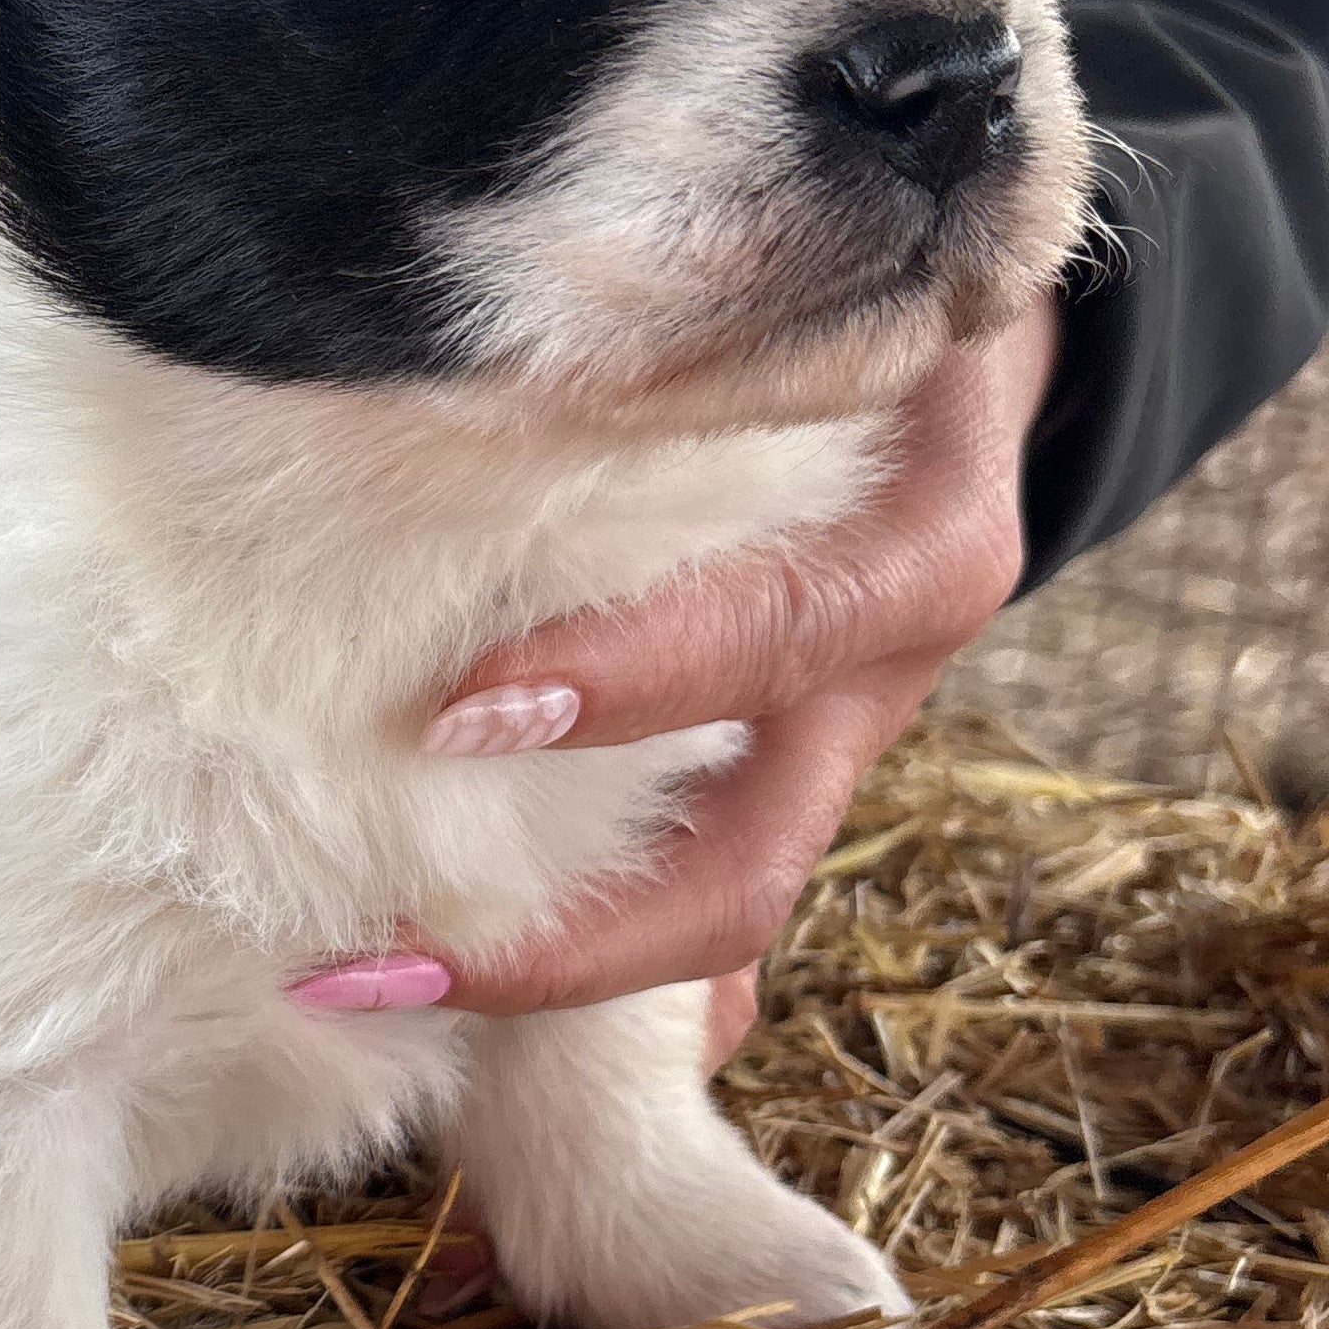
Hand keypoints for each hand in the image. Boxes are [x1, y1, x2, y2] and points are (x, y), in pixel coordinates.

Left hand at [292, 306, 1059, 1047]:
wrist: (959, 350)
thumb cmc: (837, 318)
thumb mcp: (805, 328)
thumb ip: (698, 365)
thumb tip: (522, 382)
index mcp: (915, 548)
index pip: (776, 636)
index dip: (625, 684)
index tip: (458, 714)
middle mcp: (886, 685)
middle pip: (746, 869)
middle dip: (563, 936)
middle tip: (373, 952)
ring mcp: (848, 756)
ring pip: (725, 917)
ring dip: (559, 976)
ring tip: (370, 984)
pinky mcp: (806, 789)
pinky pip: (713, 911)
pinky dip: (612, 980)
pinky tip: (462, 1010)